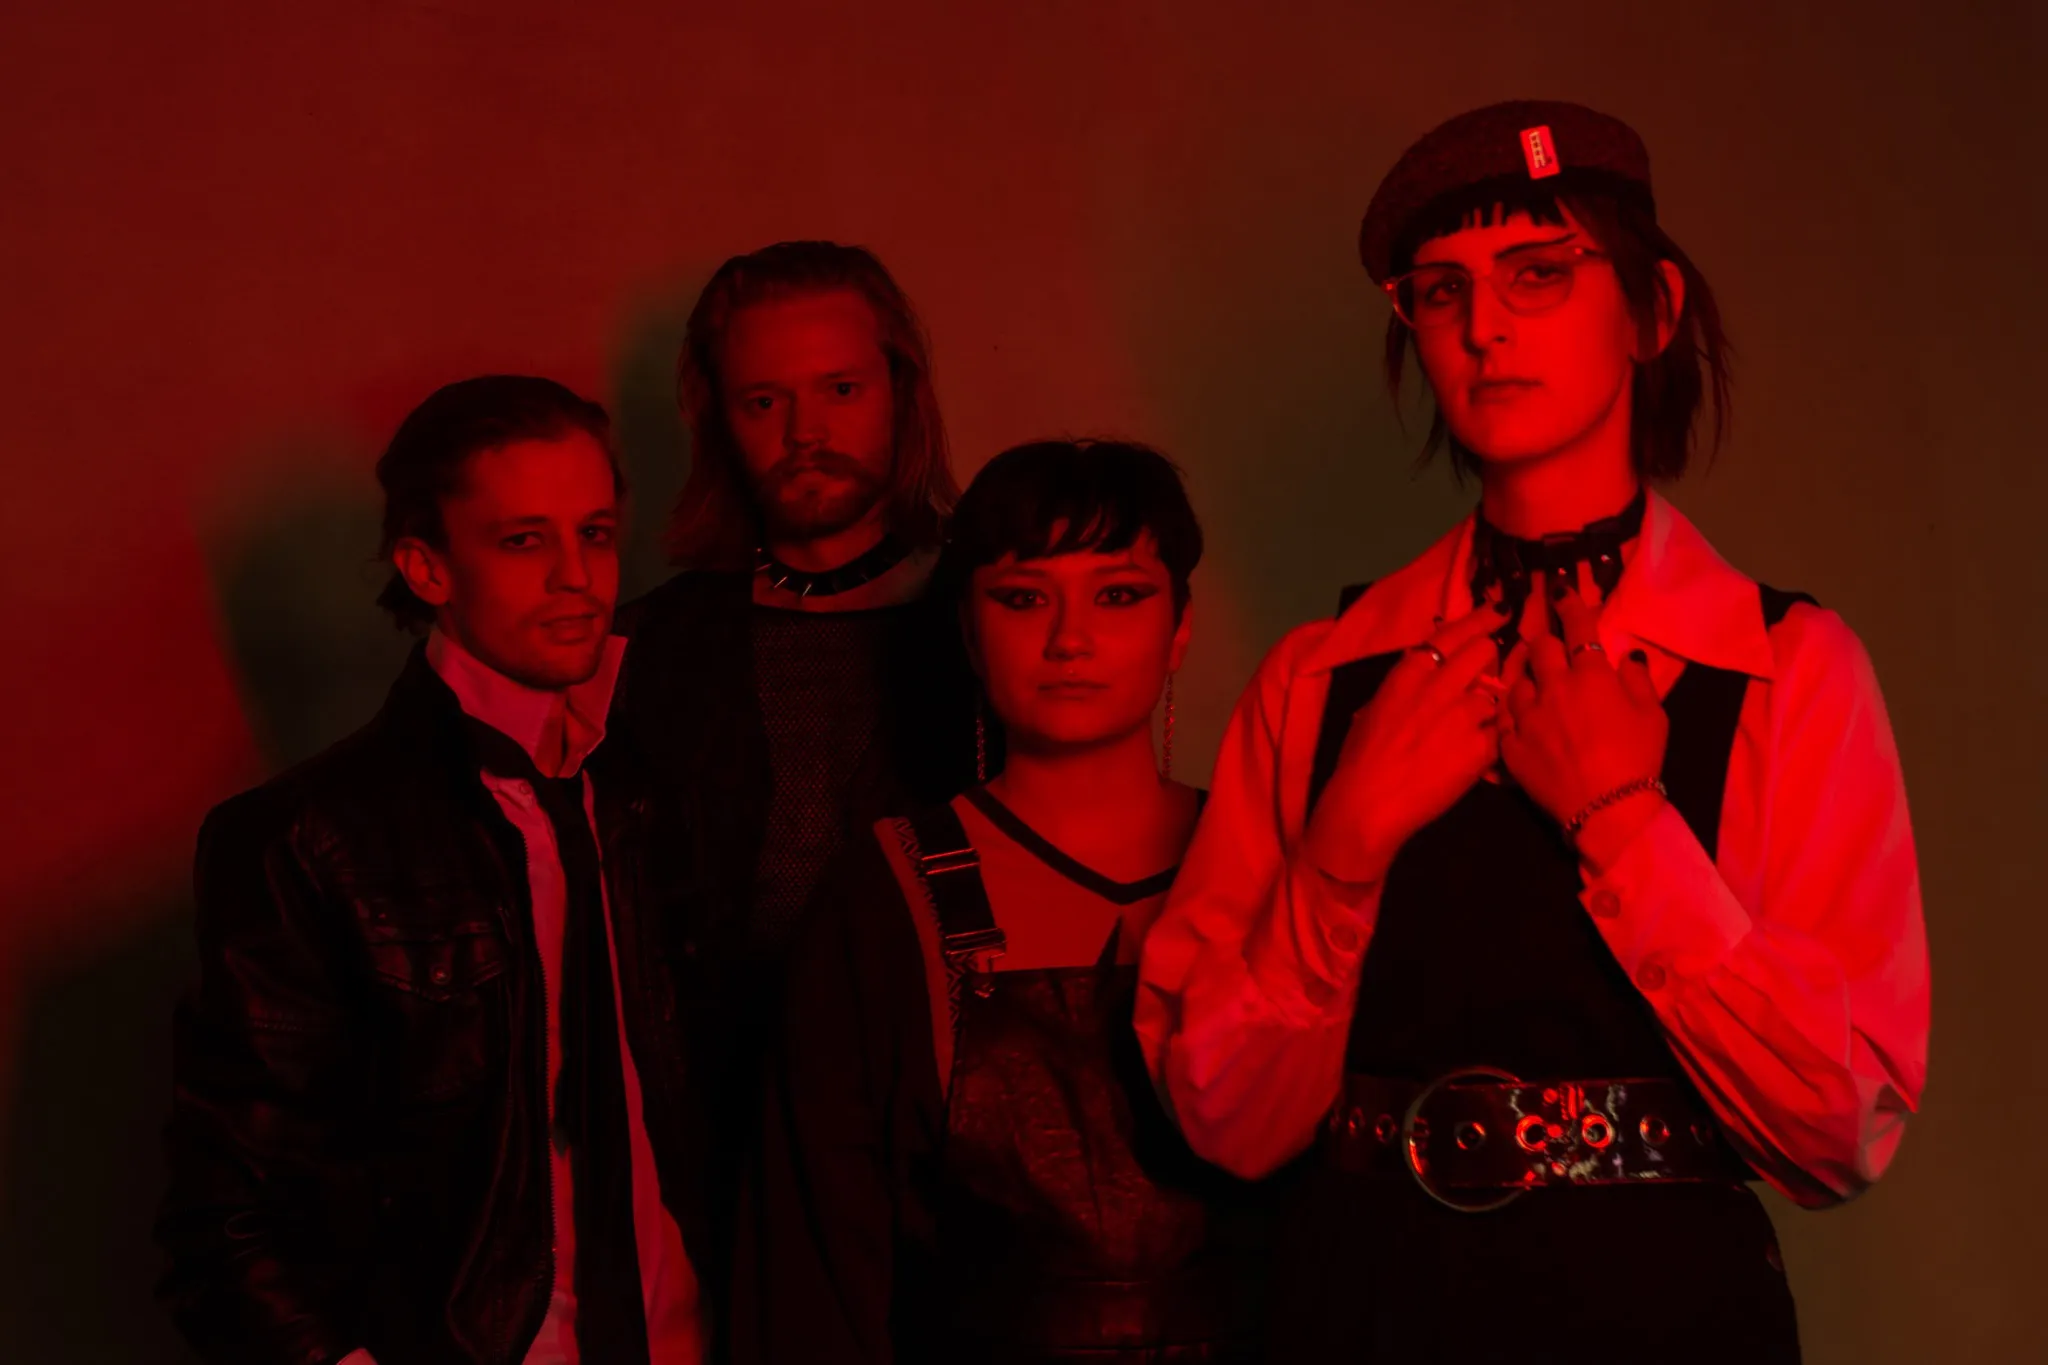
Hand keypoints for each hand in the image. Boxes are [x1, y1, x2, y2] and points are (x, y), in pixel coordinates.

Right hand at [1303, 605, 1522, 885]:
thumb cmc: (1360, 759)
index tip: (1498, 611)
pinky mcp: (1480, 747)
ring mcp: (1463, 715)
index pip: (1453, 633)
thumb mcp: (1375, 707)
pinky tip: (1473, 757)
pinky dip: (1491, 743)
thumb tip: (1428, 677)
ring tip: (1470, 731)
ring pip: (1494, 696)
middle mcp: (1439, 685)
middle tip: (1485, 677)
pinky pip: (1498, 733)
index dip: (1480, 619)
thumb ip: (1407, 686)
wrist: (1368, 804)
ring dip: (1488, 709)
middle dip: (1488, 662)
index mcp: (1409, 672)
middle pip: (1484, 653)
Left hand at [1500, 584, 1666, 859]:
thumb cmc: (1638, 761)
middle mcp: (1554, 688)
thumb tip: (1627, 656)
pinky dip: (1510, 715)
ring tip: (1535, 691)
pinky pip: (1502, 719)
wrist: (1608, 810)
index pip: (1577, 628)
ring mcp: (1528, 717)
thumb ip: (1638, 680)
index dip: (1568, 604)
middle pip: (1537, 648)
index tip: (1558, 589)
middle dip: (1544, 644)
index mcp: (1591, 676)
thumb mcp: (1653, 716)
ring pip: (1515, 682)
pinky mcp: (1510, 746)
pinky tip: (1518, 719)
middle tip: (1551, 652)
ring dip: (1525, 681)